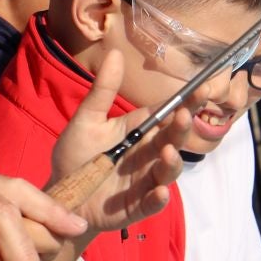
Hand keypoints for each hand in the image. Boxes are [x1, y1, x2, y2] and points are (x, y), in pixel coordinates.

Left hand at [50, 51, 191, 234]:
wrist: (60, 194)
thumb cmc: (75, 156)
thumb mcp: (87, 120)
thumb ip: (103, 91)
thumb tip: (116, 54)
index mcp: (140, 131)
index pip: (168, 114)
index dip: (186, 102)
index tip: (200, 88)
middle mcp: (148, 154)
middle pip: (173, 140)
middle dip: (182, 128)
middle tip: (184, 116)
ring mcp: (144, 181)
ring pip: (168, 171)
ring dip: (172, 163)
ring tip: (168, 152)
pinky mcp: (136, 206)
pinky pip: (152, 203)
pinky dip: (158, 198)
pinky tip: (159, 191)